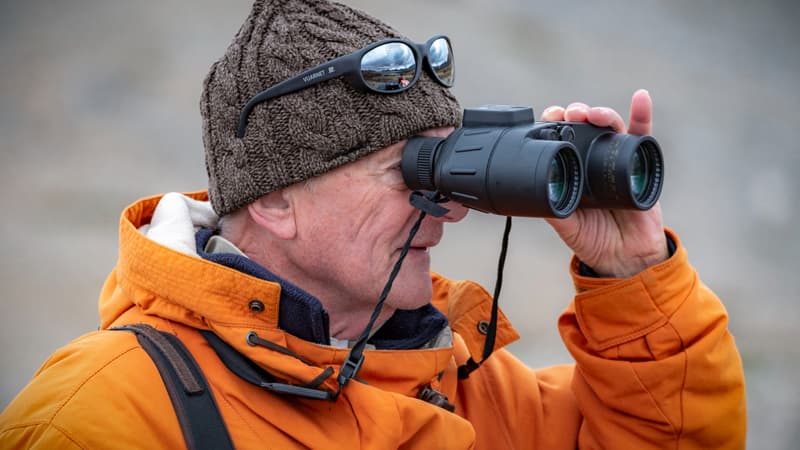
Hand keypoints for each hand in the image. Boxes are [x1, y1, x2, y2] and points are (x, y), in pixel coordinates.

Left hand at [541, 89, 667, 277]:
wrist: (626, 258)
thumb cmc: (594, 240)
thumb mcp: (568, 226)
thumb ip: (555, 210)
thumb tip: (536, 195)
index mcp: (572, 170)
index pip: (561, 140)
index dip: (554, 125)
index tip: (547, 118)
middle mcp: (592, 160)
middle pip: (584, 127)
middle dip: (575, 114)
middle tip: (567, 114)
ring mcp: (616, 159)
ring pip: (609, 127)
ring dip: (601, 114)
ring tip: (593, 113)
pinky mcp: (641, 163)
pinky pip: (643, 135)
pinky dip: (642, 114)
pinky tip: (641, 97)